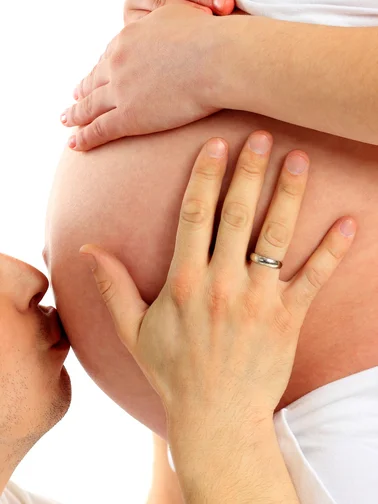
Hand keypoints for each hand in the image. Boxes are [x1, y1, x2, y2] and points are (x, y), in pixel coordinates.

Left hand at [61, 4, 222, 149]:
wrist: (217, 58)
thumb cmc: (209, 37)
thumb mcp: (178, 16)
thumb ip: (164, 25)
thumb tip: (168, 27)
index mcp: (129, 39)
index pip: (110, 57)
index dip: (101, 70)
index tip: (95, 77)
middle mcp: (118, 63)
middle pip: (94, 81)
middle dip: (82, 91)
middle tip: (74, 99)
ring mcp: (121, 91)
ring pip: (90, 106)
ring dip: (75, 115)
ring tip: (67, 121)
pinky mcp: (129, 117)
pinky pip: (99, 129)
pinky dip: (84, 137)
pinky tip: (75, 144)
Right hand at [80, 131, 355, 425]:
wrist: (217, 418)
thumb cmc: (174, 372)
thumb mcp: (133, 330)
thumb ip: (113, 287)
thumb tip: (87, 249)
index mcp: (185, 281)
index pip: (195, 215)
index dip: (205, 176)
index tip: (216, 144)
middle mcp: (222, 283)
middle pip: (238, 215)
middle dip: (249, 171)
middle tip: (261, 134)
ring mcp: (258, 299)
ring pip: (277, 237)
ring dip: (289, 195)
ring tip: (300, 158)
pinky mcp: (288, 318)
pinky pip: (314, 278)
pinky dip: (332, 250)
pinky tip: (349, 222)